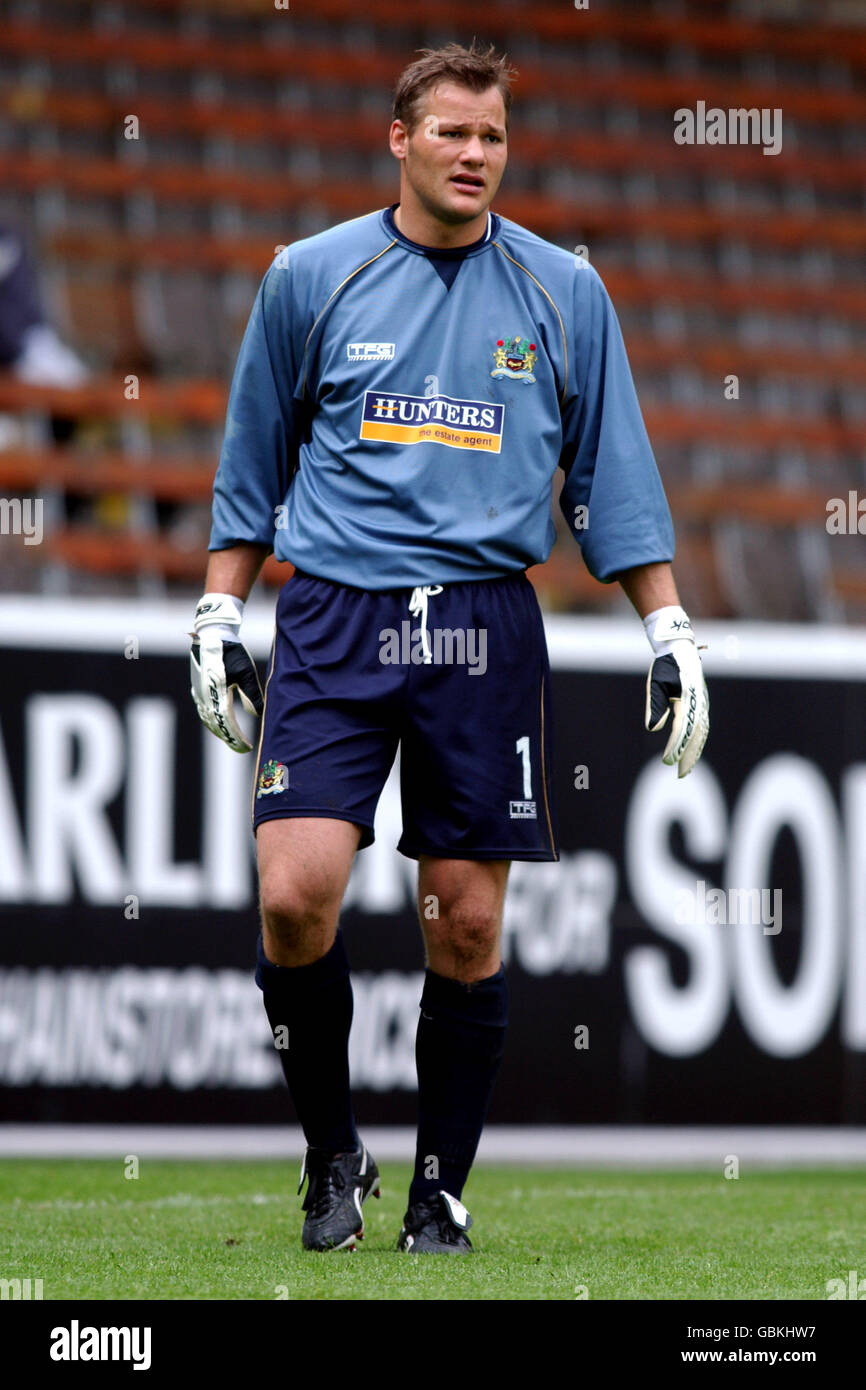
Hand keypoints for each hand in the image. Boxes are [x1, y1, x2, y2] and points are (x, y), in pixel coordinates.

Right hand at [190, 592, 262, 752]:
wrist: (212, 634)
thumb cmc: (231, 652)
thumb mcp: (246, 673)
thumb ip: (251, 695)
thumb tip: (258, 715)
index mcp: (216, 694)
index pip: (228, 724)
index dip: (237, 738)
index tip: (248, 747)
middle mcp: (204, 697)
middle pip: (216, 726)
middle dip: (229, 739)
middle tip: (242, 748)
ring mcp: (198, 693)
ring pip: (208, 720)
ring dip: (220, 732)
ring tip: (233, 739)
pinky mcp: (197, 688)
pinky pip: (203, 712)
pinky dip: (212, 722)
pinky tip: (218, 724)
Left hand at [643, 606, 708, 777]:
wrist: (680, 648)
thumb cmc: (665, 665)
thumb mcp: (655, 683)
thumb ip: (655, 705)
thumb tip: (653, 728)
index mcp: (687, 698)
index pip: (681, 730)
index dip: (675, 747)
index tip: (667, 761)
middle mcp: (699, 703)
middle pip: (696, 736)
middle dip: (688, 756)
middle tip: (680, 774)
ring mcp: (703, 704)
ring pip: (701, 733)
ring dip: (695, 751)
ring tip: (686, 767)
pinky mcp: (702, 704)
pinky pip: (703, 727)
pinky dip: (699, 741)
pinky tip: (692, 750)